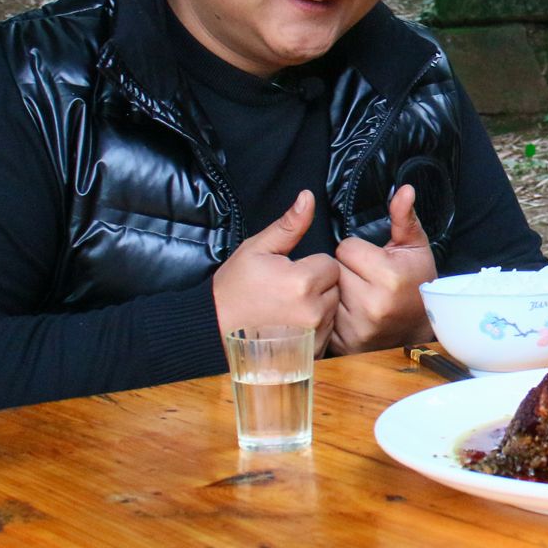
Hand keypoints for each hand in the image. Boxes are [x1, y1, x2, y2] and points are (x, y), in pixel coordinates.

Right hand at [212, 190, 340, 353]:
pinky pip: (326, 331)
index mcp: (302, 281)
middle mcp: (312, 310)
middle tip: (284, 292)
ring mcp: (312, 334)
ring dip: (316, 307)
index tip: (287, 274)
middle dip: (315, 286)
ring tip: (285, 309)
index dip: (309, 266)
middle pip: (334, 287)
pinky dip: (313, 328)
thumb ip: (289, 225)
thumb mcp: (256, 250)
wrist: (213, 331)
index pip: (329, 264)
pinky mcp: (311, 351)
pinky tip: (289, 326)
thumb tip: (308, 197)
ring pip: (332, 309)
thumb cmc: (233, 290)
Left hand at [330, 184, 437, 354]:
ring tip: (358, 294)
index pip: (346, 248)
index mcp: (389, 276)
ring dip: (337, 290)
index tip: (372, 261)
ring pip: (326, 291)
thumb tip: (404, 189)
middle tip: (365, 278)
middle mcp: (372, 304)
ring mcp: (358, 326)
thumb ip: (404, 217)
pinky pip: (323, 315)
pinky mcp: (345, 342)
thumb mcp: (415, 246)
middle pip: (333, 269)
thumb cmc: (417, 282)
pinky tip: (350, 312)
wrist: (420, 329)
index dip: (358, 251)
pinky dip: (332, 312)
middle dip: (346, 270)